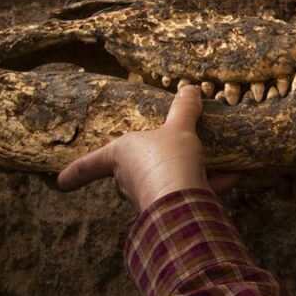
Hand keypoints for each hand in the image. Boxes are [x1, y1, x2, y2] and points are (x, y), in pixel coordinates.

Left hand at [57, 85, 238, 211]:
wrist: (183, 200)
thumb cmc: (167, 159)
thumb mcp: (178, 127)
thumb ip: (183, 109)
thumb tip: (188, 88)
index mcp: (120, 155)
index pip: (89, 164)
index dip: (75, 173)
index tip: (60, 183)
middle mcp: (130, 178)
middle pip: (131, 171)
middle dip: (144, 165)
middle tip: (162, 151)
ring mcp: (151, 195)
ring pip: (164, 180)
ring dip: (181, 172)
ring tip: (206, 159)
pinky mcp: (176, 206)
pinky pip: (193, 190)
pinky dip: (212, 183)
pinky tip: (236, 174)